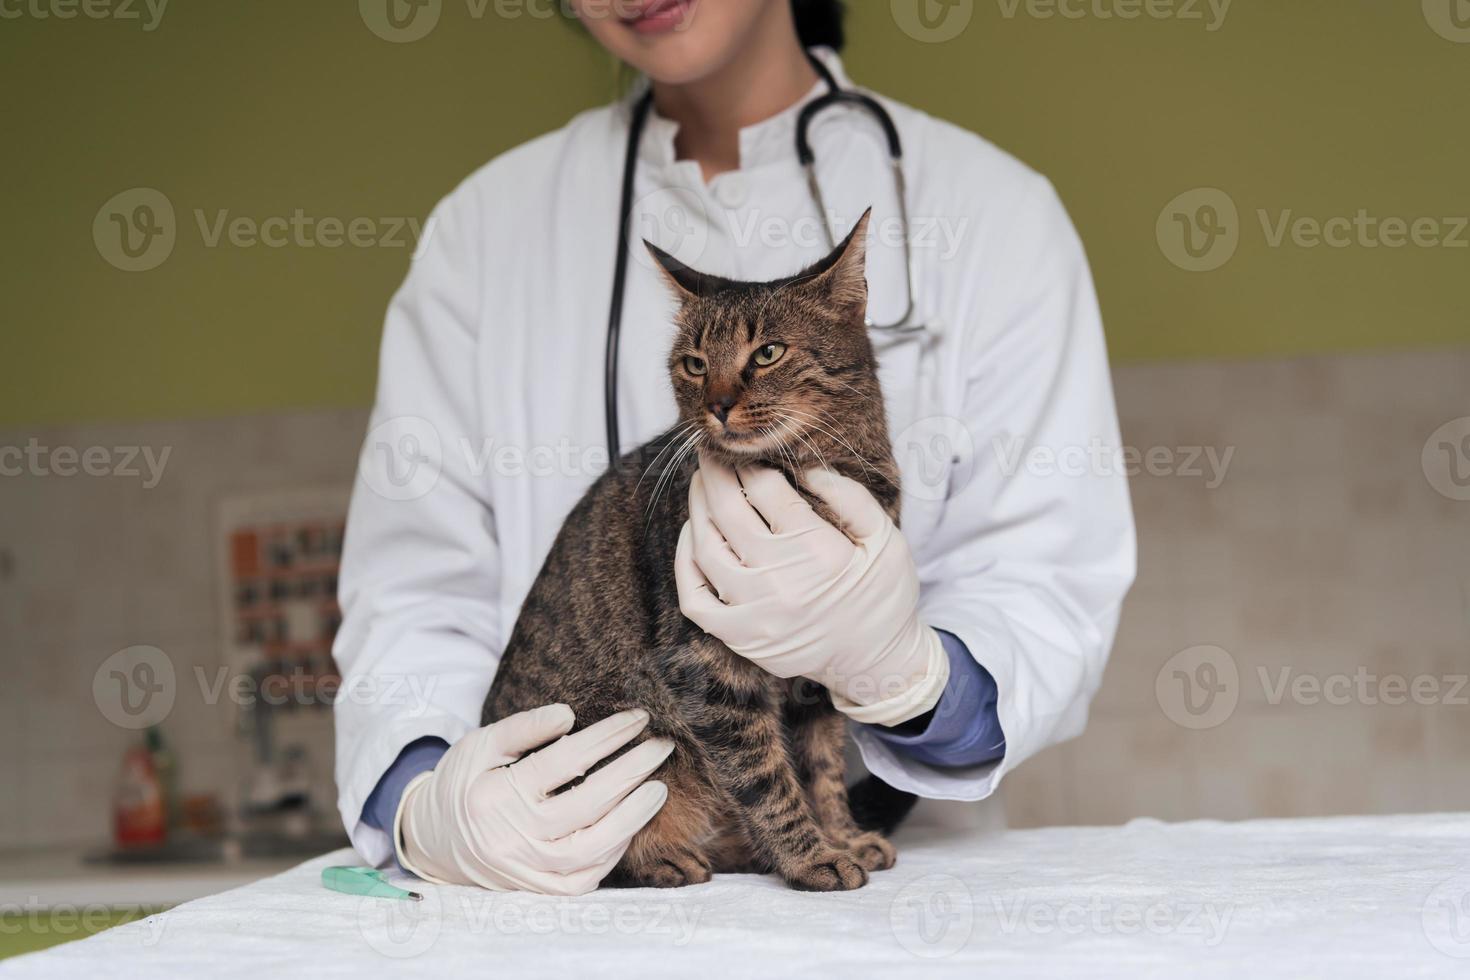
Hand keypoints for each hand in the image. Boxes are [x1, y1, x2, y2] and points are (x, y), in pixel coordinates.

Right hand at [395, 705, 672, 894]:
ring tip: (658, 788)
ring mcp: (527, 871)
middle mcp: (512, 839)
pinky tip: (631, 822)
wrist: (434, 841)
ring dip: (633, 818)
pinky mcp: (539, 891)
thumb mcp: (480, 745)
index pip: (564, 762)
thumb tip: (569, 715)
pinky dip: (614, 850)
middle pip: (587, 805)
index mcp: (495, 796)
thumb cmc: (463, 784)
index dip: (607, 737)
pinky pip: (587, 876)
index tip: (638, 718)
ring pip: (593, 849)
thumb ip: (523, 728)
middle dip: (631, 772)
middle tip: (662, 748)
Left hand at [674, 460, 948, 726]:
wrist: (876, 664)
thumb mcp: (886, 539)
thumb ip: (849, 497)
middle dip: (714, 473)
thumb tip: (806, 467)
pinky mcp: (739, 637)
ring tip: (701, 486)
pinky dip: (685, 563)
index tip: (746, 449)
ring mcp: (753, 612)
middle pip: (727, 510)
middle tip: (709, 452)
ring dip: (697, 508)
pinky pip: (694, 596)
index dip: (751, 462)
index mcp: (816, 550)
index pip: (765, 489)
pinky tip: (693, 538)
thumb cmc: (882, 596)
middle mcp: (779, 580)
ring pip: (704, 547)